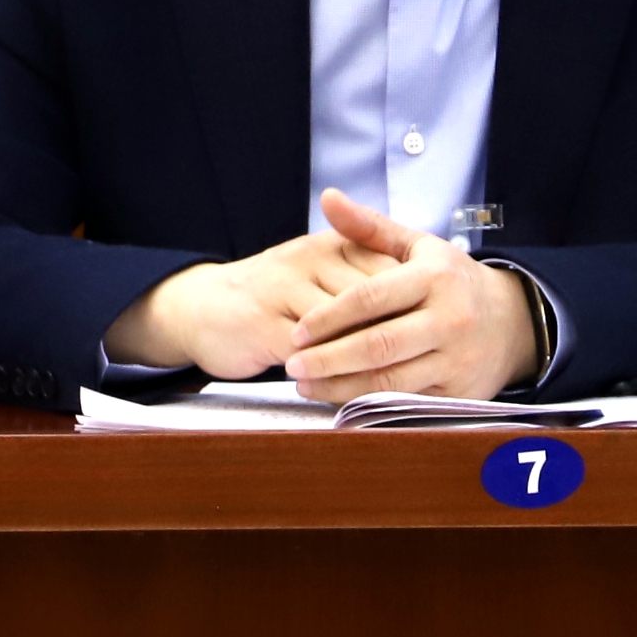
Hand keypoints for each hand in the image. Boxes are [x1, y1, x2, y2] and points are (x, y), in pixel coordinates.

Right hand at [103, 227, 400, 378]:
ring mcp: (283, 291)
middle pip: (370, 299)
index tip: (437, 333)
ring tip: (396, 381)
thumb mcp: (316, 271)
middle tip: (426, 360)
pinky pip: (310, 356)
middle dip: (398, 332)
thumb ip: (362, 278)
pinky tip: (352, 391)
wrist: (199, 306)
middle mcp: (308, 260)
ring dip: (368, 357)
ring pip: (342, 328)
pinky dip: (333, 375)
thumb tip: (418, 301)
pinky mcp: (263, 326)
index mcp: (329, 245)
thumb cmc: (271, 294)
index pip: (385, 271)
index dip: (412, 304)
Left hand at [282, 188, 539, 401]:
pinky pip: (406, 402)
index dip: (330, 316)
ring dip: (341, 387)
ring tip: (306, 385)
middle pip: (378, 345)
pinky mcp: (459, 392)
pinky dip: (369, 404)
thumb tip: (327, 197)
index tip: (297, 330)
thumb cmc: (450, 280)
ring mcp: (455, 359)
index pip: (372, 298)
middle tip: (292, 366)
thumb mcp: (417, 247)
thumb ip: (369, 227)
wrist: (512, 322)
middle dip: (329, 358)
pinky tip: (339, 399)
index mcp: (434, 277)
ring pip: (390, 380)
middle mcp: (448, 319)